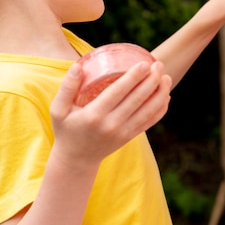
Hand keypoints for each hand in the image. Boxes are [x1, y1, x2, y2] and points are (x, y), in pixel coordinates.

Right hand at [49, 61, 171, 173]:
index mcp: (94, 115)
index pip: (118, 92)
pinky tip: (166, 95)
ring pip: (148, 111)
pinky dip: (160, 109)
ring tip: (167, 77)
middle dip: (151, 80)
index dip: (133, 77)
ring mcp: (123, 132)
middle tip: (159, 64)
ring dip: (160, 93)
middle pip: (137, 99)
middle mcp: (111, 124)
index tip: (144, 63)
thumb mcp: (58, 109)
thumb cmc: (66, 130)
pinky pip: (150, 122)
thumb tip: (78, 66)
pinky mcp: (130, 137)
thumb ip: (67, 87)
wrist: (76, 160)